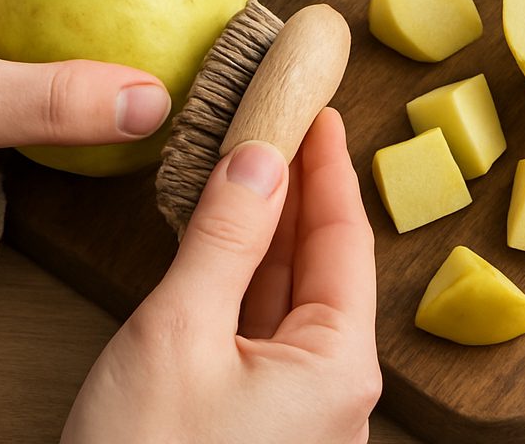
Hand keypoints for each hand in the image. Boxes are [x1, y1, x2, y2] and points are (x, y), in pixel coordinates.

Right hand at [61, 108, 380, 443]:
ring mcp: (294, 408)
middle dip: (297, 189)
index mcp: (338, 365)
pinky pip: (260, 328)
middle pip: (321, 262)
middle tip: (278, 125)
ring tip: (248, 165)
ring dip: (266, 229)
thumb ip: (224, 239)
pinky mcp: (255, 421)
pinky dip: (243, 275)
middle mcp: (331, 387)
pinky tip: (224, 239)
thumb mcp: (180, 334)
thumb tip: (257, 158)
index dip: (329, 165)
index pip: (345, 236)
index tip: (320, 111)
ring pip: (288, 294)